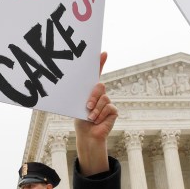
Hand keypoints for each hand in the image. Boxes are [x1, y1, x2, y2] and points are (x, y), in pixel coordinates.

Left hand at [75, 52, 117, 174]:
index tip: (103, 53)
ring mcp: (107, 102)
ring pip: (103, 98)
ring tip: (90, 117)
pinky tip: (97, 120)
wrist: (87, 135)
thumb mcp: (78, 106)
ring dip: (95, 109)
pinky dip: (100, 115)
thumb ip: (81, 97)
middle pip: (100, 86)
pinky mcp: (113, 110)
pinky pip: (108, 107)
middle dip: (93, 96)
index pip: (96, 74)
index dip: (100, 63)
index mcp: (90, 91)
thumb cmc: (80, 121)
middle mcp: (100, 94)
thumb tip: (77, 90)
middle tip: (87, 106)